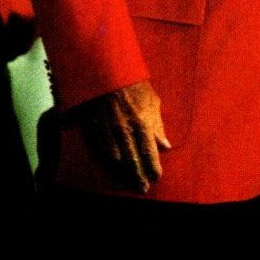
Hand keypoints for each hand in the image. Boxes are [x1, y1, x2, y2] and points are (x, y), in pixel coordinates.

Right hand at [72, 80, 170, 194]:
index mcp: (142, 122)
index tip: (156, 177)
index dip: (153, 168)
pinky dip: (109, 163)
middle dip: (139, 177)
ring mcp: (108, 131)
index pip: (149, 153)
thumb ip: (158, 125)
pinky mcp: (93, 128)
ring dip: (124, 173)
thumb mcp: (152, 100)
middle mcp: (125, 130)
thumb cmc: (133, 83)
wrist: (106, 70)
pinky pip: (101, 151)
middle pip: (133, 161)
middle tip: (143, 189)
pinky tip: (114, 169)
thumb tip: (166, 146)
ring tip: (130, 183)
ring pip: (116, 160)